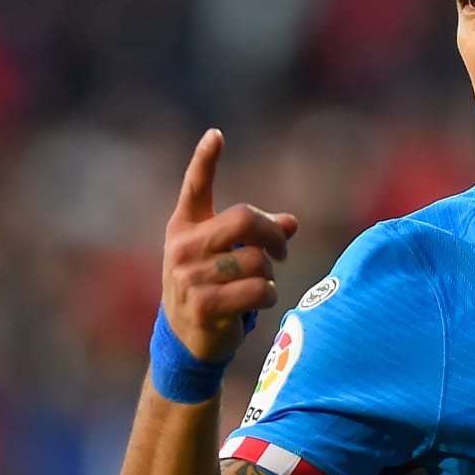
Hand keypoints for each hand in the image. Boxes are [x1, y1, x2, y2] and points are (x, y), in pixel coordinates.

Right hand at [161, 129, 298, 362]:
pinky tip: (259, 301)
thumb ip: (255, 237)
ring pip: (257, 259)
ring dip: (269, 273)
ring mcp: (189, 276)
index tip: (216, 134)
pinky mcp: (203, 305)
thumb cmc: (212, 288)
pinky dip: (268, 294)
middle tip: (282, 250)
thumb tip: (292, 222)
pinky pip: (258, 289)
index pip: (194, 187)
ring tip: (258, 284)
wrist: (186, 340)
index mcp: (185, 227)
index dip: (205, 160)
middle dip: (273, 235)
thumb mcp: (227, 257)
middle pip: (245, 219)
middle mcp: (182, 247)